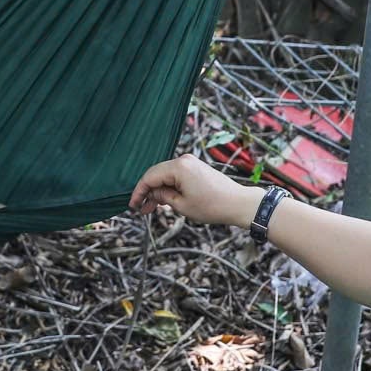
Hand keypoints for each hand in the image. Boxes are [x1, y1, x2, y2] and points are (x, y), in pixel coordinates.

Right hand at [130, 154, 260, 226]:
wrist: (238, 203)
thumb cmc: (212, 205)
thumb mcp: (181, 205)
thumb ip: (162, 197)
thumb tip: (152, 193)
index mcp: (178, 167)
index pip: (150, 177)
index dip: (139, 191)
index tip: (132, 205)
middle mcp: (183, 160)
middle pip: (156, 174)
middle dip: (148, 192)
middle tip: (142, 210)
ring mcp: (190, 163)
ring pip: (165, 176)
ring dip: (158, 190)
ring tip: (152, 208)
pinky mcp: (195, 168)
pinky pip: (176, 176)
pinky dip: (169, 187)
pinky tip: (164, 200)